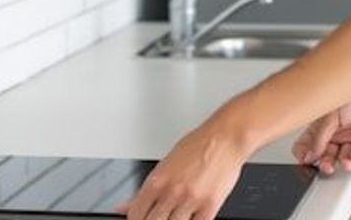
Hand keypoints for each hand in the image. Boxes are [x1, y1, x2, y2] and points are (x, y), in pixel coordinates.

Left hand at [113, 116, 250, 219]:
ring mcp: (191, 200)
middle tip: (160, 215)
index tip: (141, 217)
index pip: (136, 214)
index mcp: (157, 181)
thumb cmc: (198, 146)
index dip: (136, 218)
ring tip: (178, 212)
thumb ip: (145, 190)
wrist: (226, 138)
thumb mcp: (165, 163)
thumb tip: (124, 206)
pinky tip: (191, 216)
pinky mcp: (210, 206)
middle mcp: (172, 192)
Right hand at [291, 85, 350, 174]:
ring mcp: (349, 136)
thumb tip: (311, 154)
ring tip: (343, 163)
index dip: (304, 155)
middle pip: (324, 155)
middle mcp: (333, 132)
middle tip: (326, 166)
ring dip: (342, 162)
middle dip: (325, 163)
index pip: (306, 145)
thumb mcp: (329, 113)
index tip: (306, 162)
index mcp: (320, 125)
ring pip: (342, 156)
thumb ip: (320, 135)